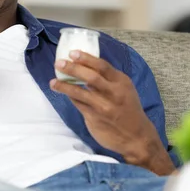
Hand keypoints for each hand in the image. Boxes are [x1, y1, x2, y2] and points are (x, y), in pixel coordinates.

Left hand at [50, 51, 173, 173]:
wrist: (136, 137)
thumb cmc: (128, 110)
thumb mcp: (125, 90)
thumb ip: (108, 80)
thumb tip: (85, 66)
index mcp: (121, 82)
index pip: (102, 66)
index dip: (86, 58)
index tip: (72, 53)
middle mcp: (113, 93)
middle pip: (90, 77)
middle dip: (73, 68)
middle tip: (59, 63)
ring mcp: (104, 106)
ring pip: (80, 92)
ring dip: (64, 85)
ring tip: (53, 81)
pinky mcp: (95, 118)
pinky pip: (78, 104)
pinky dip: (70, 96)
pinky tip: (62, 92)